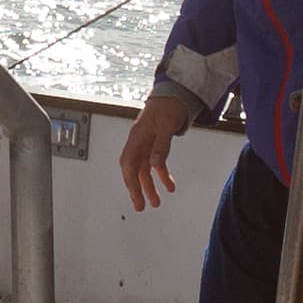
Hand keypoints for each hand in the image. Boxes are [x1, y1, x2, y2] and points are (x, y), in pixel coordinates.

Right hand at [121, 90, 200, 212]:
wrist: (174, 95)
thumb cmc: (166, 107)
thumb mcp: (165, 126)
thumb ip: (161, 146)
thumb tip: (155, 164)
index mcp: (136, 138)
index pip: (129, 164)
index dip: (131, 182)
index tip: (136, 197)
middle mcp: (139, 143)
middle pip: (134, 170)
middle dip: (137, 189)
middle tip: (141, 206)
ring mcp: (146, 145)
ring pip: (145, 170)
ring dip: (150, 186)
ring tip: (156, 202)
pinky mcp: (155, 146)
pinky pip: (156, 164)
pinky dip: (162, 176)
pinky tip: (169, 185)